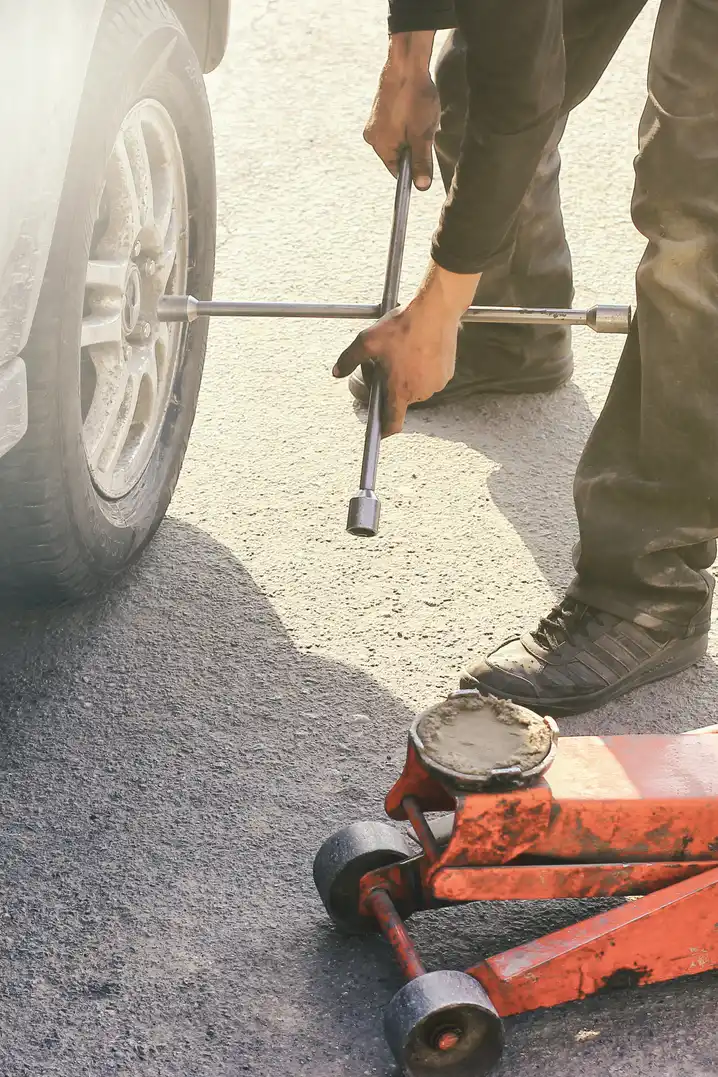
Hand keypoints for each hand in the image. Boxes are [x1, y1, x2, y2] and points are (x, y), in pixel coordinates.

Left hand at [333, 263, 480, 436]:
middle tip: (387, 363)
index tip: (380, 431)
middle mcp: (420, 392)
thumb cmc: (402, 326)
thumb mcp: (367, 341)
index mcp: (400, 390)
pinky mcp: (447, 374)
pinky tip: (419, 351)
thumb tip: (337, 372)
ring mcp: (436, 384)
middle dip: (392, 386)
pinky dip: (424, 371)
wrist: (435, 310)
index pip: (393, 423)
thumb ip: (349, 359)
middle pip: (402, 399)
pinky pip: (431, 379)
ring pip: (416, 389)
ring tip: (404, 353)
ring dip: (408, 378)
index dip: (385, 430)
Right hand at [364, 31, 439, 190]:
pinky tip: (415, 110)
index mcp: (380, 146)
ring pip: (399, 139)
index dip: (414, 168)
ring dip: (412, 134)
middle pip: (398, 154)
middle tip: (425, 131)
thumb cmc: (414, 99)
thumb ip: (421, 162)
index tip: (426, 160)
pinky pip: (395, 125)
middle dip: (414, 147)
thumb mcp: (422, 136)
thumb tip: (422, 187)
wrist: (406, 63)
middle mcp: (372, 136)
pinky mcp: (379, 110)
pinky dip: (407, 122)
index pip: (398, 170)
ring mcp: (374, 122)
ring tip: (421, 118)